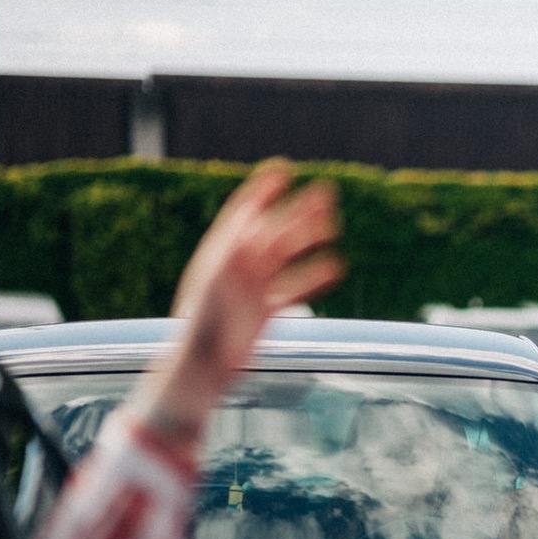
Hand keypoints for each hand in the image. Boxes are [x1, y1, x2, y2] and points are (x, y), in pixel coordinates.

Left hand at [135, 160, 343, 438]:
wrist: (201, 369)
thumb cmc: (202, 326)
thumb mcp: (217, 282)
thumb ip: (236, 251)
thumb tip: (254, 224)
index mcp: (219, 253)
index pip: (243, 212)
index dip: (263, 190)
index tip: (284, 169)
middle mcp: (237, 267)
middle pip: (273, 230)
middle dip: (298, 211)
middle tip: (326, 193)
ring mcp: (252, 289)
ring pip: (287, 257)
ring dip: (309, 240)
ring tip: (334, 226)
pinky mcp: (265, 312)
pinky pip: (294, 288)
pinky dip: (315, 277)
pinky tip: (336, 268)